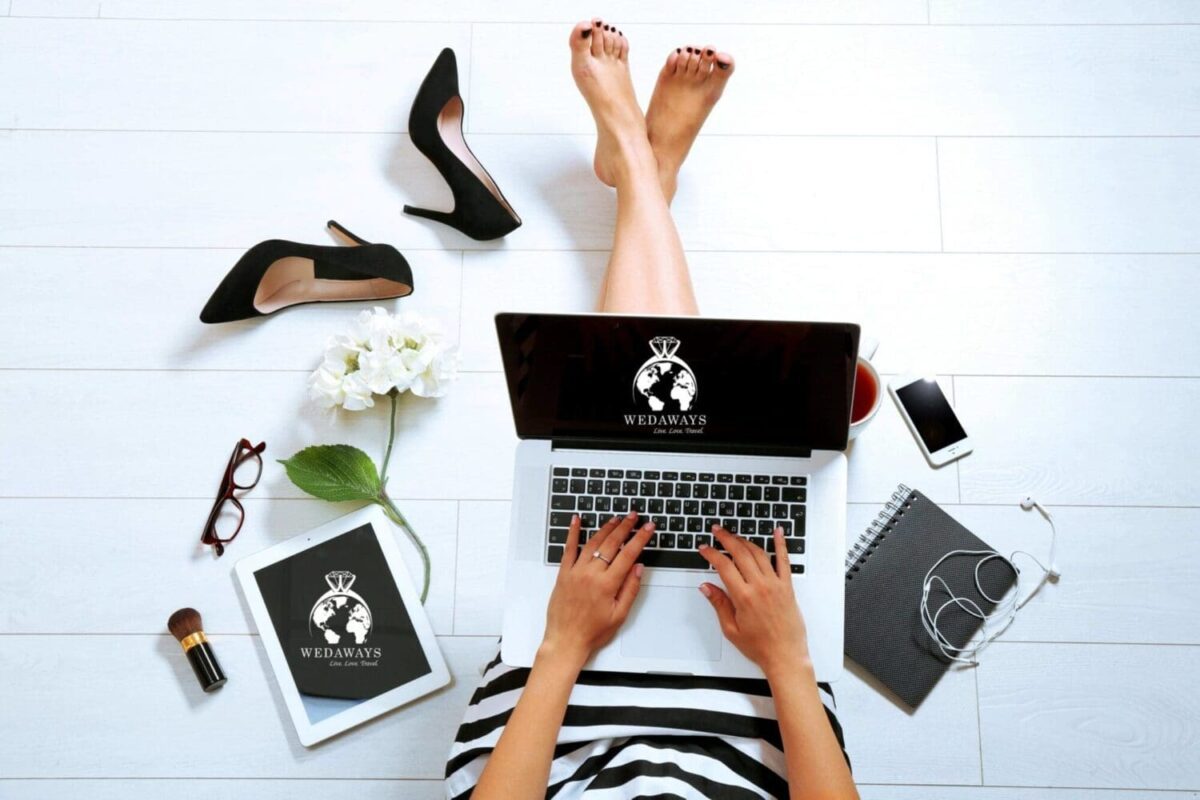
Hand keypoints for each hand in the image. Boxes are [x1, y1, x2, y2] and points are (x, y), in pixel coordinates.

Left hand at [540, 511, 654, 666]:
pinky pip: (568, 549)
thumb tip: (638, 567)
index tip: (647, 527)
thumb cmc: (592, 632)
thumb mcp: (619, 615)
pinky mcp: (563, 574)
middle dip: (625, 527)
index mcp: (607, 584)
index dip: (640, 538)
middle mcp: (591, 574)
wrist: (565, 641)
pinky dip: (573, 533)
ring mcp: (575, 572)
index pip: (628, 554)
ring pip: (593, 543)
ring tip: (616, 519)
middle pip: (611, 543)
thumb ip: (630, 589)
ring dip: (605, 528)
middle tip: (634, 516)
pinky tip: (577, 521)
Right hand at [698, 526, 811, 678]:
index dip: (712, 554)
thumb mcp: (731, 629)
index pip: (724, 566)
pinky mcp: (787, 586)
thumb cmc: (760, 646)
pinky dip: (781, 544)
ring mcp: (775, 584)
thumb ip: (719, 604)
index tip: (705, 548)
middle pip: (740, 553)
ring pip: (758, 553)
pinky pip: (784, 560)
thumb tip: (706, 588)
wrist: (786, 656)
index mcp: (744, 597)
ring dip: (745, 540)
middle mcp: (760, 587)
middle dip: (726, 538)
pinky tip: (778, 532)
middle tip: (717, 531)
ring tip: (735, 535)